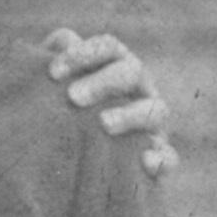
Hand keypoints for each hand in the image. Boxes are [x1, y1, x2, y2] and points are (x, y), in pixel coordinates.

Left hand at [43, 29, 178, 177]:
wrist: (67, 176)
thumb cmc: (57, 122)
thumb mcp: (48, 95)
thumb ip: (52, 67)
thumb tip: (61, 41)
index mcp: (112, 69)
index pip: (107, 48)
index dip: (82, 54)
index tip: (53, 73)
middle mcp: (136, 92)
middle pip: (132, 72)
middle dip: (104, 81)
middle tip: (73, 97)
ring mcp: (151, 126)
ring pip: (155, 110)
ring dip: (131, 114)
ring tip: (104, 124)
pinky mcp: (157, 161)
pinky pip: (168, 158)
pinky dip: (160, 158)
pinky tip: (144, 160)